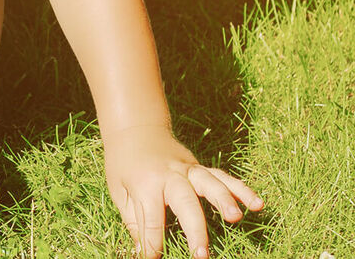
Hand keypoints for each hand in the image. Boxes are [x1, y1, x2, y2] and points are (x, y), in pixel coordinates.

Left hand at [104, 125, 263, 257]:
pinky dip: (241, 189)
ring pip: (210, 184)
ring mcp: (189, 169)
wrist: (134, 129)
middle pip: (185, 202)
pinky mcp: (201, 167)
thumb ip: (133, 220)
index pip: (152, 220)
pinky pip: (224, 178)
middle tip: (202, 255)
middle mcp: (170, 175)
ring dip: (224, 200)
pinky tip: (257, 204)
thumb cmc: (123, 164)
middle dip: (195, 229)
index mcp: (146, 183)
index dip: (152, 244)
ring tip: (236, 218)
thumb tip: (143, 251)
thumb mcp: (118, 191)